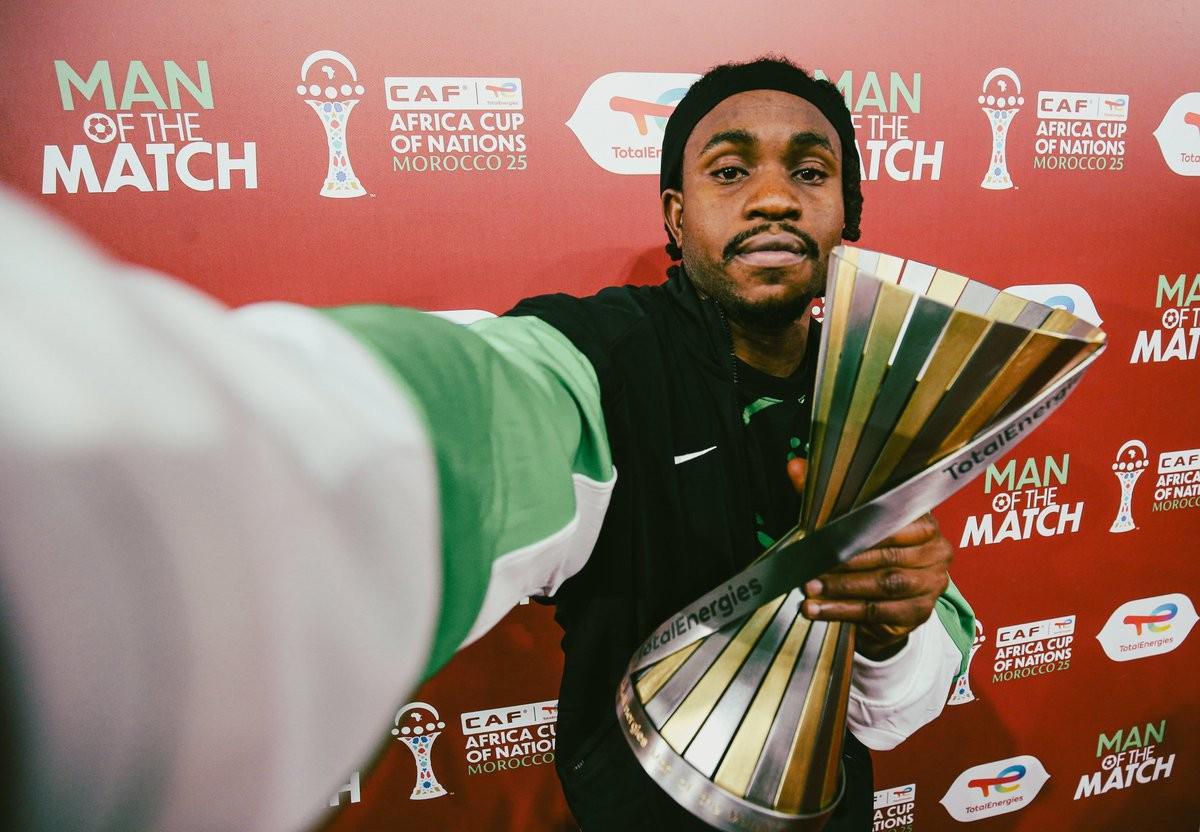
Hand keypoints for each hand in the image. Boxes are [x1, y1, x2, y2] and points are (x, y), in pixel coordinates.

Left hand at [787, 458, 952, 660]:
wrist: (883, 601)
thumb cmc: (866, 551)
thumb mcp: (846, 521)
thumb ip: (825, 495)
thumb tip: (796, 466)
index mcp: (922, 520)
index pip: (892, 519)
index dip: (856, 527)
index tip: (823, 534)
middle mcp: (935, 549)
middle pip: (887, 554)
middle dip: (843, 562)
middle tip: (809, 568)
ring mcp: (932, 582)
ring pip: (884, 584)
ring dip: (842, 588)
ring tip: (810, 589)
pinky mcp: (920, 611)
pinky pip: (880, 611)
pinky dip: (845, 611)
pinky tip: (819, 610)